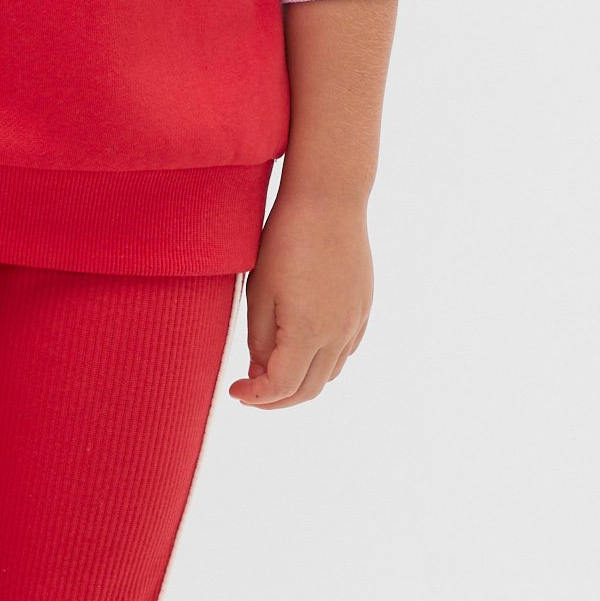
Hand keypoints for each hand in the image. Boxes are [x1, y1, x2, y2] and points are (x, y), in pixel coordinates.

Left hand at [228, 187, 372, 408]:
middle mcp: (338, 334)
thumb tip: (261, 371)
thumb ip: (260, 340)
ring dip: (302, 382)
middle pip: (309, 389)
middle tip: (251, 392)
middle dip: (277, 399)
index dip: (255, 396)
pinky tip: (304, 349)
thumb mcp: (260, 292)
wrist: (329, 200)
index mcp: (309, 332)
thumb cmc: (285, 241)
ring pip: (330, 373)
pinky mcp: (364, 307)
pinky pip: (345, 350)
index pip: (281, 387)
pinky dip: (323, 362)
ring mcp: (356, 321)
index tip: (235, 389)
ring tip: (274, 372)